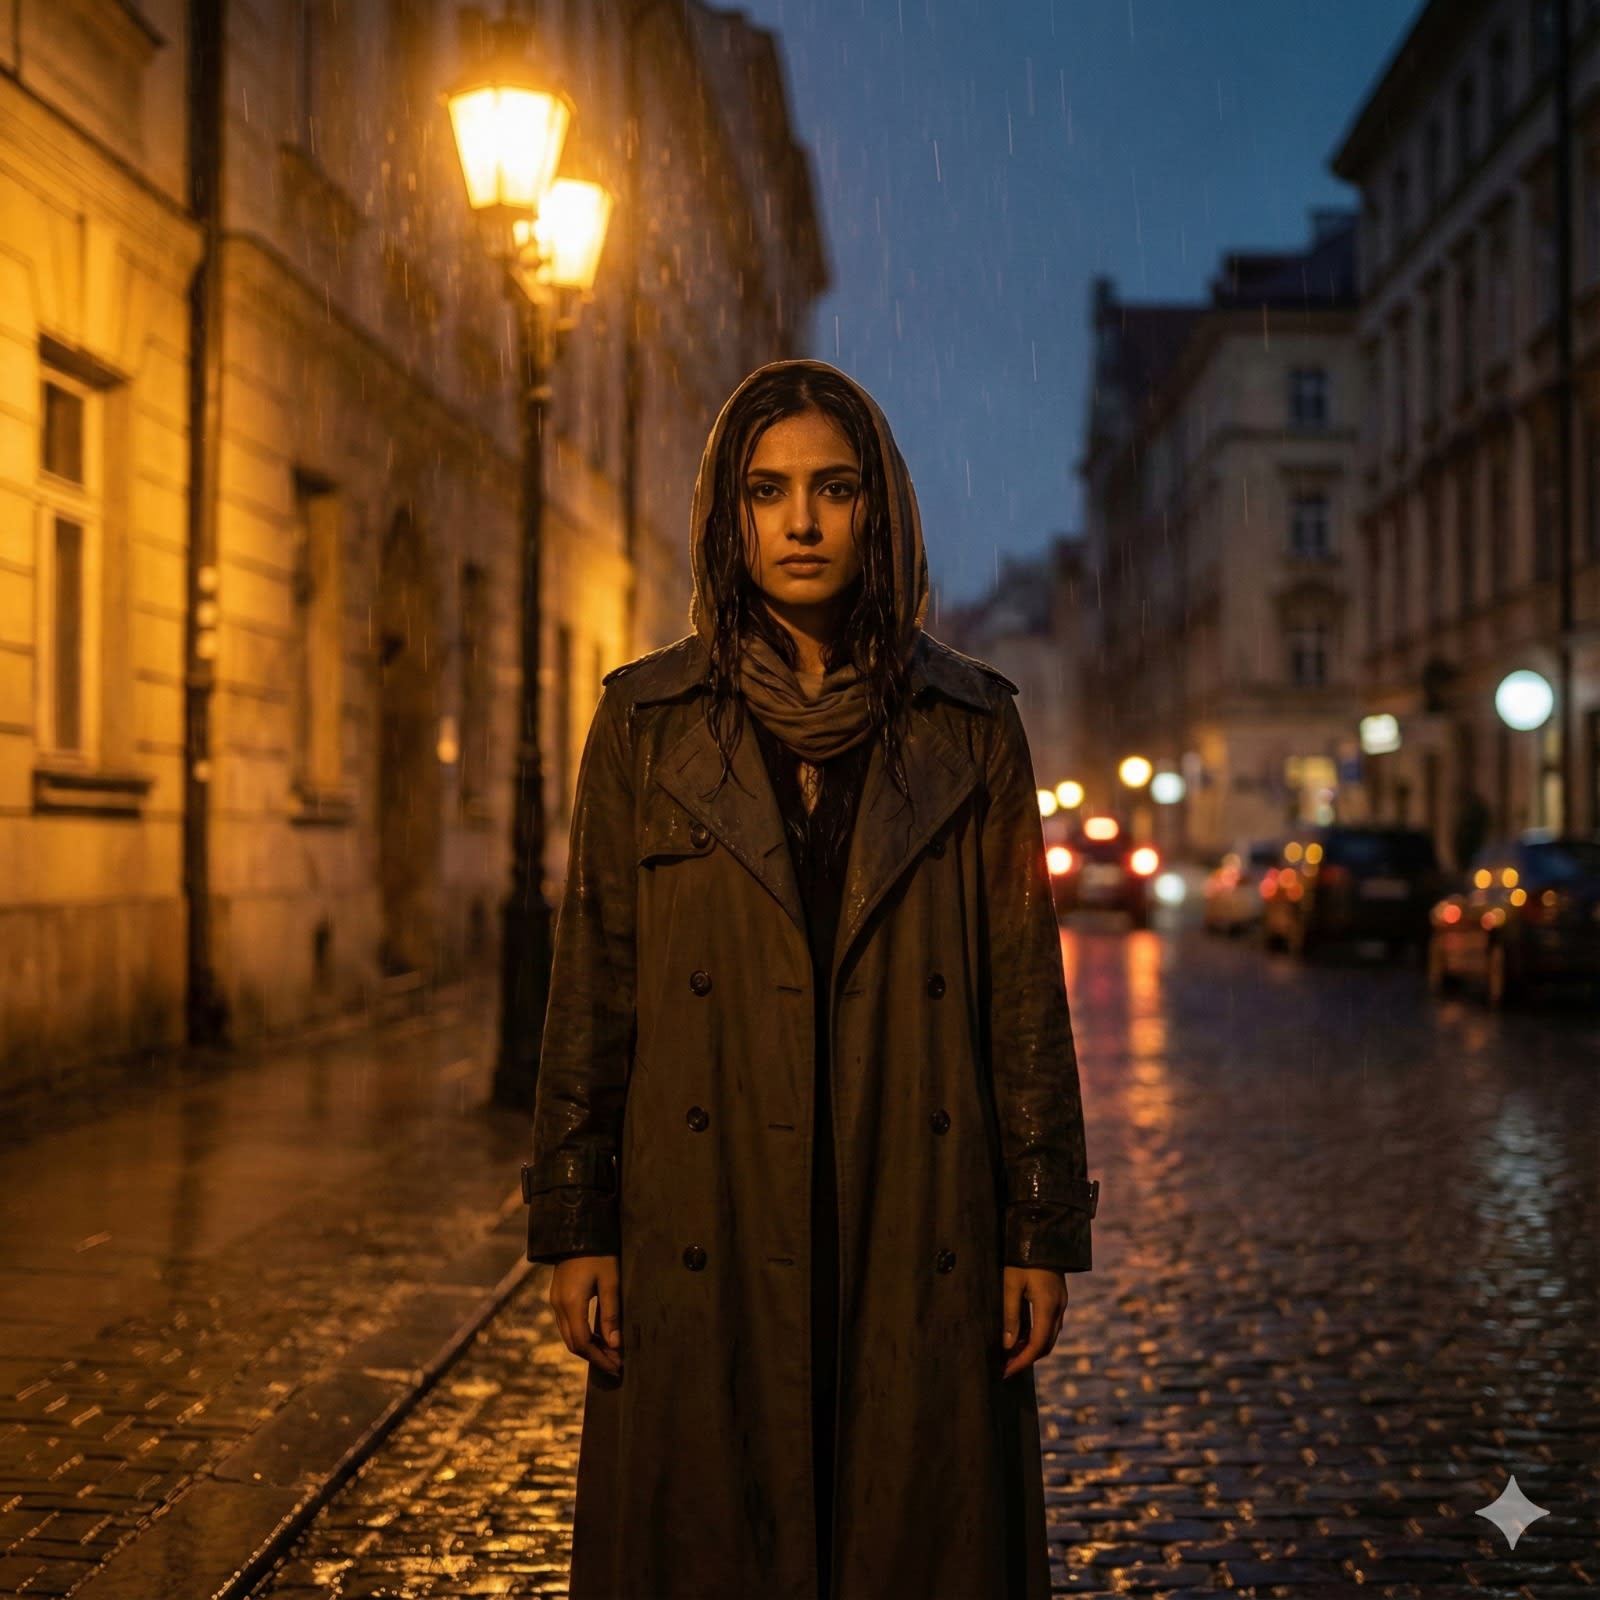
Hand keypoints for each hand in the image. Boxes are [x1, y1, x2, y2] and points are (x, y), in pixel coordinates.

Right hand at [550, 1254, 622, 1376]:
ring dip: (588, 1347)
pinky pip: (567, 1325)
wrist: (577, 1230)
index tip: (617, 1366)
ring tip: (610, 1352)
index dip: (600, 1358)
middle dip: (594, 1357)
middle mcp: (558, 1306)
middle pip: (574, 1344)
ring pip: (569, 1336)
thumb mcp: (610, 1281)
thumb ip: (611, 1314)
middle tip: (615, 1364)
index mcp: (571, 1304)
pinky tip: (598, 1336)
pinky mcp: (557, 1297)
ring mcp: (555, 1301)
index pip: (583, 1343)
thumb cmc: (599, 1253)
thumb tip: (615, 1344)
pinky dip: (582, 1335)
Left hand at [1001, 1266, 1066, 1378]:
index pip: (1038, 1345)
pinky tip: (1021, 1336)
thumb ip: (1010, 1315)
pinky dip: (1036, 1336)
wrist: (1042, 1233)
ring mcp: (1061, 1303)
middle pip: (1047, 1344)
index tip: (1007, 1371)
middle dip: (1028, 1358)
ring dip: (1032, 1348)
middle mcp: (1059, 1308)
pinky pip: (1049, 1324)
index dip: (1023, 1361)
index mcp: (1048, 1307)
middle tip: (1007, 1367)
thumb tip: (1008, 1345)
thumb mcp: (1011, 1284)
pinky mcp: (1057, 1297)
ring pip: (1049, 1336)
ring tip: (1011, 1354)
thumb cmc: (1022, 1258)